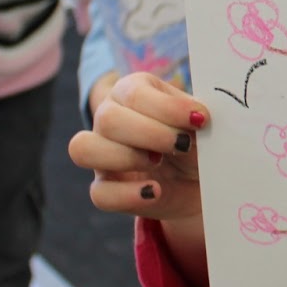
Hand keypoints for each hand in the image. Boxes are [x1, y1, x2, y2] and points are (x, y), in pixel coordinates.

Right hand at [68, 72, 207, 222]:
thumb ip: (195, 117)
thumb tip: (198, 116)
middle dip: (150, 133)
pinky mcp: (105, 188)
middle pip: (107, 118)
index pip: (134, 93)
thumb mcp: (201, 125)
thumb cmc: (199, 141)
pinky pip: (99, 194)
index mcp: (132, 91)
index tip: (200, 119)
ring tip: (159, 161)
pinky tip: (156, 191)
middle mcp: (109, 117)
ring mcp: (101, 155)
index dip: (168, 108)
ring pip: (84, 149)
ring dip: (126, 156)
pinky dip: (128, 195)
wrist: (202, 181)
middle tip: (181, 144)